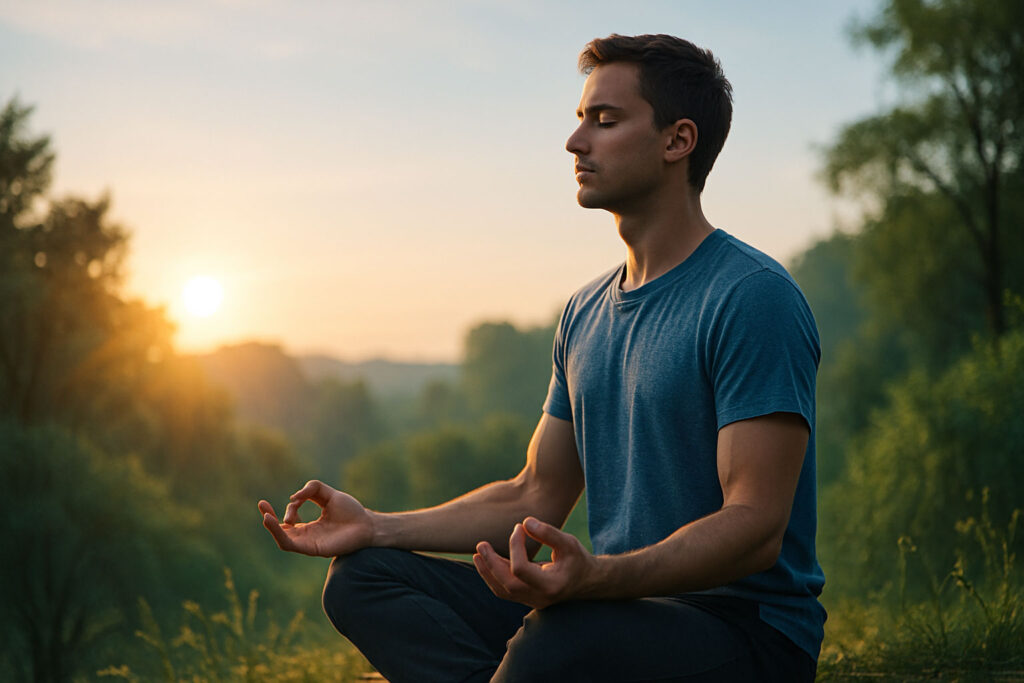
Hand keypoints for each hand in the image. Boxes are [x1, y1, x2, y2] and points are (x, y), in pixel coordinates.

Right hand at [258, 480, 374, 556]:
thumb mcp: (329, 494)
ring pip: (283, 539)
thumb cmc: (351, 511)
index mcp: (310, 526)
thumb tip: (293, 498)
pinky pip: (291, 545)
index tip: (297, 498)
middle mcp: (307, 536)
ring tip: (265, 516)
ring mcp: (309, 543)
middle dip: (269, 518)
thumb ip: (312, 488)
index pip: (290, 518)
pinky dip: (280, 535)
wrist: (367, 524)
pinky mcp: (312, 549)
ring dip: (272, 528)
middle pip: (281, 531)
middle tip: (261, 504)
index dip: (289, 506)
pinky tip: (278, 523)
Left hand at [473, 517, 596, 609]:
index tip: (519, 528)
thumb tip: (525, 523)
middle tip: (481, 545)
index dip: (515, 547)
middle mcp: (540, 598)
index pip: (521, 569)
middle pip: (507, 585)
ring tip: (478, 553)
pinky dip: (494, 576)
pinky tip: (487, 560)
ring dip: (488, 572)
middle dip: (491, 564)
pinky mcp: (527, 598)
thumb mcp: (568, 543)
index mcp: (551, 585)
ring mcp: (532, 601)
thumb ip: (548, 533)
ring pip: (503, 591)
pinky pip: (505, 590)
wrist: (588, 582)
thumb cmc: (578, 560)